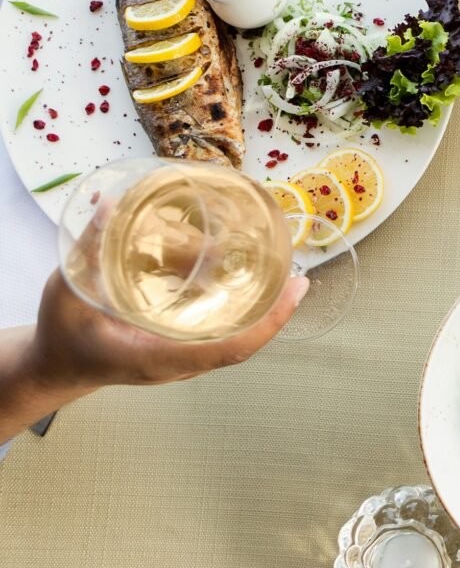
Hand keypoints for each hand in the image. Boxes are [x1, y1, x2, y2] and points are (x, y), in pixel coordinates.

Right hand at [26, 268, 307, 391]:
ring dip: (260, 308)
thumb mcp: (68, 291)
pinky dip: (239, 308)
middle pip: (240, 344)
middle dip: (274, 311)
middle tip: (297, 274)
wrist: (54, 366)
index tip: (295, 291)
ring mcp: (180, 361)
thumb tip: (112, 201)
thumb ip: (89, 249)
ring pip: (233, 339)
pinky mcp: (178, 349)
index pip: (227, 350)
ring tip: (281, 270)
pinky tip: (246, 278)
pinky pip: (219, 334)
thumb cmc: (63, 334)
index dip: (267, 323)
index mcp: (156, 358)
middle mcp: (176, 364)